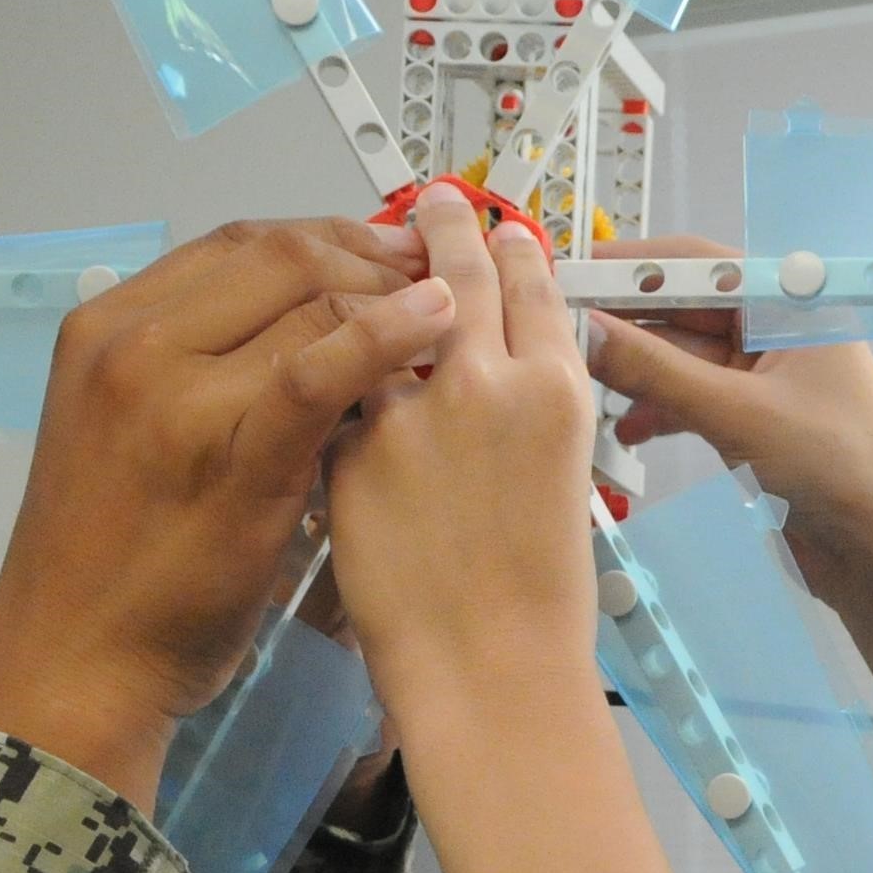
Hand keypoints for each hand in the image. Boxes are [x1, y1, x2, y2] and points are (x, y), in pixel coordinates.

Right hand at [0, 216, 446, 801]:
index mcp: (105, 328)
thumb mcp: (132, 432)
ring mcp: (177, 395)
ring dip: (390, 296)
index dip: (328, 236)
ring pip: (308, 302)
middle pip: (279, 256)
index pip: (237, 244)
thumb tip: (291, 326)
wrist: (76, 661)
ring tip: (449, 312)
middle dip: (369, 254)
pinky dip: (384, 334)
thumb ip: (193, 370)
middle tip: (432, 272)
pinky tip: (436, 324)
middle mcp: (133, 344)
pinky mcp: (232, 455)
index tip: (389, 251)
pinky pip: (319, 370)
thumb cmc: (113, 564)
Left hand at [330, 185, 601, 728]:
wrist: (484, 670)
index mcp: (558, 393)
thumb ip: (521, 421)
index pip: (534, 290)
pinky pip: (333, 380)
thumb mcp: (555, 486)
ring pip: (383, 312)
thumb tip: (490, 378)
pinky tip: (314, 344)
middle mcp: (491, 383)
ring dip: (372, 272)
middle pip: (460, 274)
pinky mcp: (349, 447)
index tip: (500, 229)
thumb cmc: (540, 605)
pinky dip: (326, 354)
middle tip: (435, 202)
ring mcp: (412, 411)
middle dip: (445, 228)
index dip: (513, 251)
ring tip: (368, 252)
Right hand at [583, 280, 872, 617]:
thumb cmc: (837, 470)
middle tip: (561, 332)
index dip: (635, 265)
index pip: (700, 262)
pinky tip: (624, 429)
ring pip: (681, 358)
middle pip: (684, 309)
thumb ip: (658, 371)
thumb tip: (586, 328)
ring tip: (582, 384)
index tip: (574, 271)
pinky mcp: (752, 423)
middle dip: (626, 322)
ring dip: (636, 371)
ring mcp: (764, 379)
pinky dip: (657, 410)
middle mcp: (777, 330)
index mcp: (791, 303)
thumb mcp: (739, 415)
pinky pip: (691, 399)